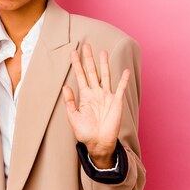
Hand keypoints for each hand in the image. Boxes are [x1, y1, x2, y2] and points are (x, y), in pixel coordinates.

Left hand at [62, 44, 130, 168]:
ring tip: (103, 52)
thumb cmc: (85, 132)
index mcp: (85, 96)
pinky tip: (124, 70)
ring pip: (105, 76)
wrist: (98, 143)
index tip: (73, 53)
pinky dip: (123, 80)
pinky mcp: (116, 102)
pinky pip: (120, 89)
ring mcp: (106, 96)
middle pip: (92, 72)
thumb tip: (65, 86)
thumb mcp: (73, 117)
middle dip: (89, 59)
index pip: (80, 76)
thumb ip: (69, 102)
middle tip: (86, 46)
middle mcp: (96, 93)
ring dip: (104, 64)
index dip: (76, 65)